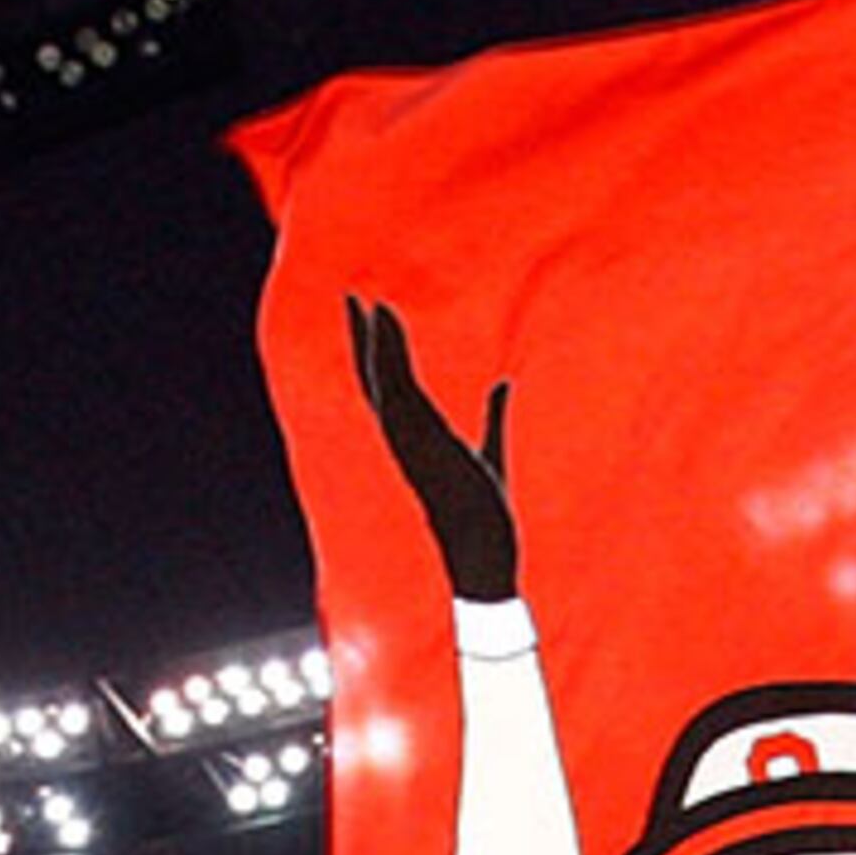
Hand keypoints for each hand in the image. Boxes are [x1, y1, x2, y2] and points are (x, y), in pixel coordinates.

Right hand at [348, 294, 519, 602]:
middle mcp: (406, 440)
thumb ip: (494, 417)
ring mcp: (410, 443)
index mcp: (419, 441)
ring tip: (366, 301)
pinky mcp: (420, 443)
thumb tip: (502, 385)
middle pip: (377, 379)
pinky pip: (398, 394)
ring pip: (384, 382)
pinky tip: (386, 330)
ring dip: (374, 340)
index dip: (379, 354)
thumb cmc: (486, 518)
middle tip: (353, 296)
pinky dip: (388, 360)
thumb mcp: (492, 453)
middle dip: (365, 337)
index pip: (391, 390)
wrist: (485, 558)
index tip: (373, 316)